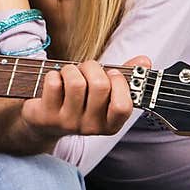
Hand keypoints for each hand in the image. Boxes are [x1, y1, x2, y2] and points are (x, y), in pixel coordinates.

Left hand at [19, 56, 150, 140]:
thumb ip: (126, 77)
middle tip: (85, 69)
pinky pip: (54, 83)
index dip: (119, 83)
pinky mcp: (46, 116)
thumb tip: (145, 61)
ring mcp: (67, 123)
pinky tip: (53, 82)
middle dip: (92, 67)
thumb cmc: (79, 101)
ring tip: (69, 74)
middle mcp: (90, 127)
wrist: (44, 123)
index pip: (123, 106)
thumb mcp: (104, 92)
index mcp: (110, 124)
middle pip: (100, 86)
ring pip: (76, 82)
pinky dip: (53, 74)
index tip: (111, 74)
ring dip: (71, 69)